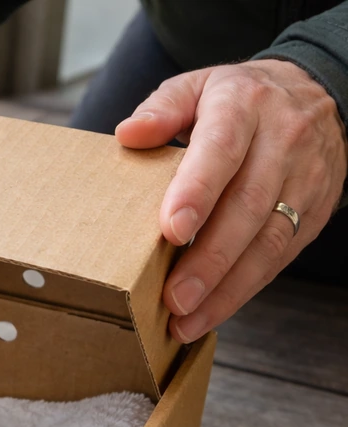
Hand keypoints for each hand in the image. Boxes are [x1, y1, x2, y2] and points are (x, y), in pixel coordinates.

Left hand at [116, 59, 347, 342]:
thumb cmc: (237, 100)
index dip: (198, 190)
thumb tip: (128, 134)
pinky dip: (244, 290)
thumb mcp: (197, 87)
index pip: (222, 149)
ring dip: (226, 289)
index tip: (172, 229)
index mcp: (244, 107)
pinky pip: (279, 257)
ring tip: (187, 320)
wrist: (316, 92)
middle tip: (174, 298)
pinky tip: (211, 313)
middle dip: (209, 259)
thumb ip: (162, 108)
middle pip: (247, 206)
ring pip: (268, 241)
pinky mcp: (314, 212)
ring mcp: (304, 179)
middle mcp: (281, 142)